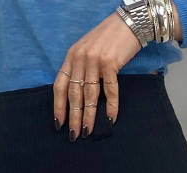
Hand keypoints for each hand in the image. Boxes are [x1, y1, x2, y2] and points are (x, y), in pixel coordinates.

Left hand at [53, 13, 139, 140]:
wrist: (128, 23)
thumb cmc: (108, 39)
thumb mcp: (87, 50)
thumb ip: (80, 68)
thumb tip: (77, 96)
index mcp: (71, 56)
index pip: (60, 85)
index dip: (58, 106)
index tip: (59, 123)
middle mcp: (80, 58)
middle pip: (74, 93)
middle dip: (73, 116)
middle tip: (73, 134)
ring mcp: (95, 60)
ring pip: (89, 94)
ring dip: (89, 115)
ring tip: (88, 131)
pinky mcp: (110, 63)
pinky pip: (110, 90)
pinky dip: (111, 105)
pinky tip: (110, 118)